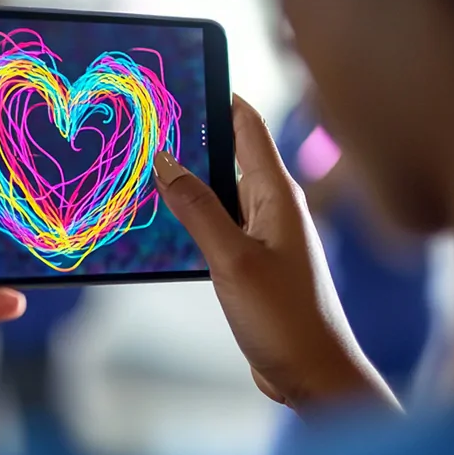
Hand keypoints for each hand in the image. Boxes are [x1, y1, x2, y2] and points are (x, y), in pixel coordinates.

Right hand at [154, 97, 398, 413]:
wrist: (312, 374)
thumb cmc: (284, 317)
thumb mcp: (233, 258)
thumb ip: (198, 207)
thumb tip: (165, 160)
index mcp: (277, 193)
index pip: (247, 125)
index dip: (216, 97)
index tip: (181, 80)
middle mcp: (272, 204)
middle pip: (227, 153)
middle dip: (190, 138)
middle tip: (145, 125)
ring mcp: (262, 230)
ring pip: (217, 190)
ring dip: (185, 180)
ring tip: (142, 169)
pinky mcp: (250, 256)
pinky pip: (216, 221)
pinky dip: (190, 214)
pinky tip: (161, 219)